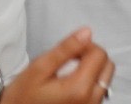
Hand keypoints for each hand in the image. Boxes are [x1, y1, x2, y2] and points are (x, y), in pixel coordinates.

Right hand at [0, 29, 115, 103]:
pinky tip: (69, 83)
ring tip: (67, 72)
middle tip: (68, 60)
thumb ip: (65, 49)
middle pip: (107, 66)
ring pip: (105, 78)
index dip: (84, 46)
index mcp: (80, 88)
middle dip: (91, 56)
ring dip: (91, 69)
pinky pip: (98, 91)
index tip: (67, 52)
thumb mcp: (39, 68)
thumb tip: (87, 32)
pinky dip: (89, 82)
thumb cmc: (23, 97)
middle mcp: (91, 101)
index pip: (99, 53)